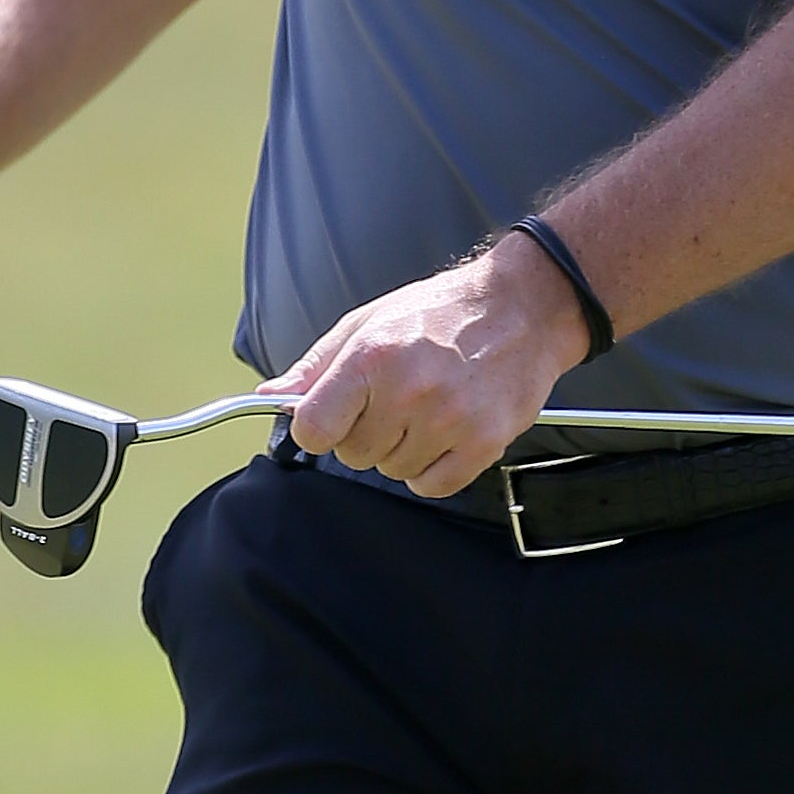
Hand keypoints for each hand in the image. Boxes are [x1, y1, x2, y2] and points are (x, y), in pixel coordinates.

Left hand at [278, 234, 593, 497]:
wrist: (523, 308)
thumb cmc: (441, 313)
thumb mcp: (368, 323)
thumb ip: (316, 366)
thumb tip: (270, 395)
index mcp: (371, 357)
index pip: (313, 428)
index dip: (317, 428)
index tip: (331, 418)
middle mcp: (408, 391)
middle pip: (354, 454)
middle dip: (366, 433)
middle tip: (394, 401)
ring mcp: (448, 420)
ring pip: (392, 470)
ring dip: (402, 449)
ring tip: (427, 409)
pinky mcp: (483, 443)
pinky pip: (432, 486)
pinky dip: (431, 469)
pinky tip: (444, 434)